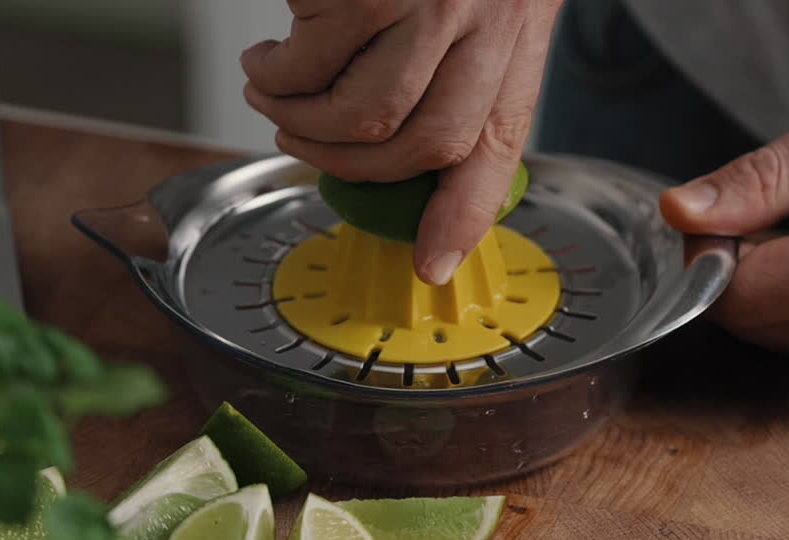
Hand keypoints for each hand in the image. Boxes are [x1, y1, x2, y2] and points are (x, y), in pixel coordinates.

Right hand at [241, 0, 564, 284]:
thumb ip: (461, 56)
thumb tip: (398, 143)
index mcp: (519, 24)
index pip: (498, 142)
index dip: (464, 214)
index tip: (432, 265)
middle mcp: (486, 15)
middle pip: (419, 145)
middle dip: (347, 166)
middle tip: (300, 142)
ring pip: (360, 114)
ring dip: (302, 119)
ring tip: (272, 90)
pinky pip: (311, 57)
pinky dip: (278, 67)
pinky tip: (270, 50)